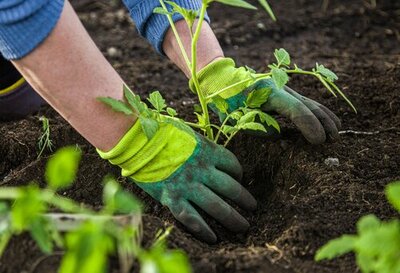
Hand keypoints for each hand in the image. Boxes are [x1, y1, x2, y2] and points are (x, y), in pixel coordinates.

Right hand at [98, 118, 255, 242]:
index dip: (239, 173)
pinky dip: (204, 230)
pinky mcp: (172, 198)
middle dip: (244, 199)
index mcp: (207, 151)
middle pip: (230, 188)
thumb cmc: (160, 132)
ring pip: (216, 206)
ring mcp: (188, 185)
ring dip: (233, 218)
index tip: (239, 179)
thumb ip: (201, 145)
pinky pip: (192, 218)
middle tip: (253, 207)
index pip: (232, 164)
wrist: (136, 140)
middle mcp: (202, 170)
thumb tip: (209, 153)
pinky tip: (214, 238)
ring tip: (243, 227)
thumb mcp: (188, 133)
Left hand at [191, 58, 340, 143]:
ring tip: (336, 132)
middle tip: (333, 140)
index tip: (318, 141)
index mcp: (268, 92)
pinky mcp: (283, 92)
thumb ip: (259, 127)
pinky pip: (304, 102)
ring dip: (324, 116)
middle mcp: (280, 88)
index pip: (295, 109)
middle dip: (322, 122)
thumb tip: (279, 134)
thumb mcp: (237, 117)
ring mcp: (283, 88)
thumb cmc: (227, 101)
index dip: (309, 125)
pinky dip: (317, 112)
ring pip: (309, 102)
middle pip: (307, 105)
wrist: (223, 80)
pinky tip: (327, 120)